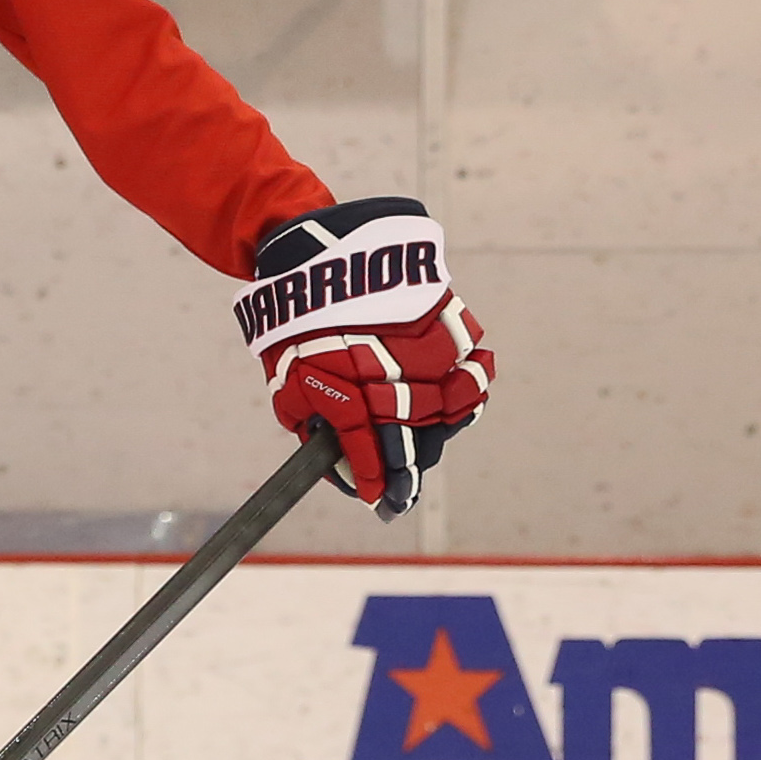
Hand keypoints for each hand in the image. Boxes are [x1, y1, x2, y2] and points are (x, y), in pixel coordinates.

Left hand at [235, 197, 495, 518]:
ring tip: (424, 445)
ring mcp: (427, 349)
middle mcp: (392, 375)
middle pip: (415, 441)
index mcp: (347, 391)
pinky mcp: (450, 320)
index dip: (375, 483)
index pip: (369, 453)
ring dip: (439, 431)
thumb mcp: (286, 380)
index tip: (378, 503)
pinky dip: (467, 386)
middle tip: (401, 493)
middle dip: (407, 473)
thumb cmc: (298, 323)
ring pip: (453, 407)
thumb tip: (333, 462)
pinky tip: (452, 398)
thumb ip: (310, 423)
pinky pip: (474, 366)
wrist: (320, 256)